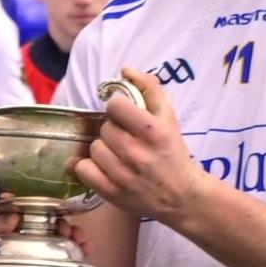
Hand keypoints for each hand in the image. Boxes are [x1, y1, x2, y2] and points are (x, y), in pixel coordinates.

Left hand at [75, 68, 211, 226]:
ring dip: (103, 149)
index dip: (118, 109)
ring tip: (116, 155)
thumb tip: (125, 70)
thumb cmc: (173, 154)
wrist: (181, 196)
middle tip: (124, 139)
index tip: (125, 117)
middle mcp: (137, 153)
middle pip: (104, 128)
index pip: (115, 106)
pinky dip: (87, 167)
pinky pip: (83, 170)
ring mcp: (122, 175)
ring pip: (94, 147)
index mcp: (153, 131)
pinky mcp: (112, 192)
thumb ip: (150, 89)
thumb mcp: (169, 118)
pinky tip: (100, 167)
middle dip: (113, 131)